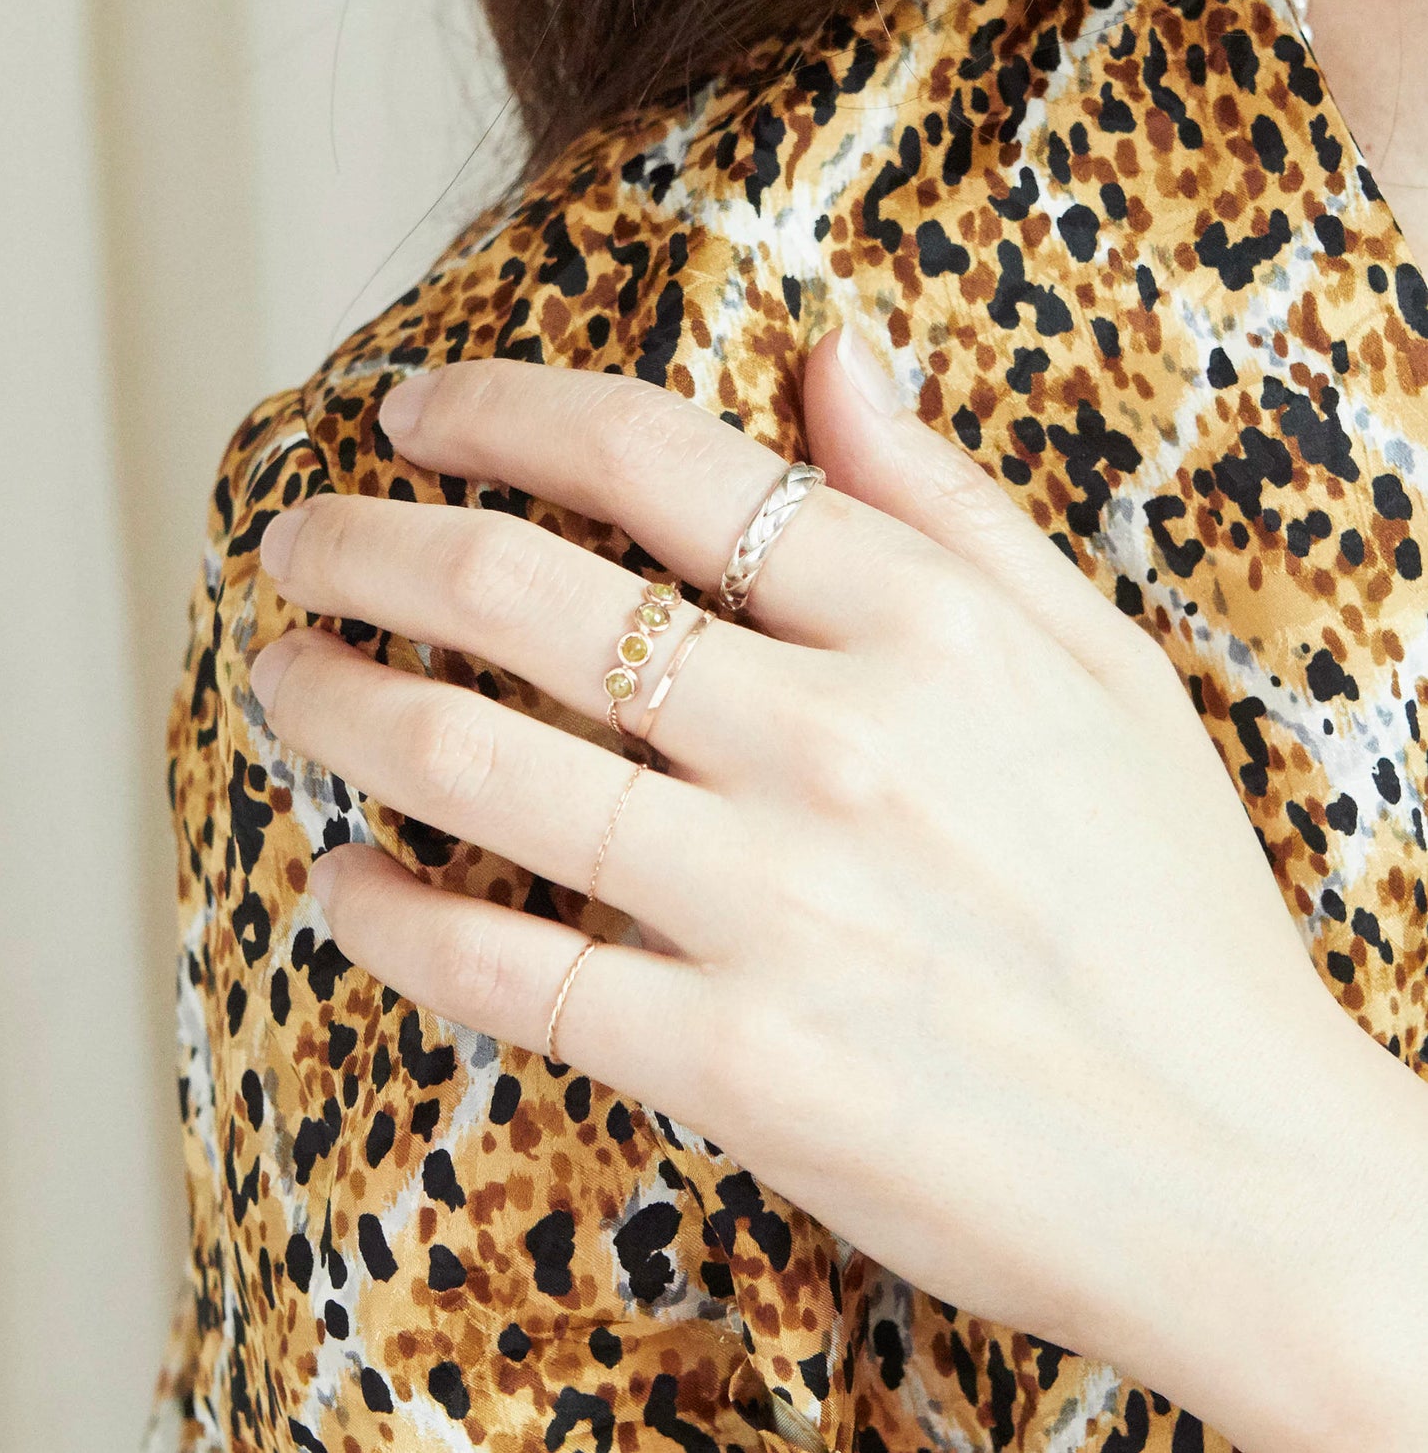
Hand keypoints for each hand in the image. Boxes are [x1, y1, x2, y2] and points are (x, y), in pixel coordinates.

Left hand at [251, 328, 1427, 1452]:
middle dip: (367, 545)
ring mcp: (774, 909)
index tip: (412, 413)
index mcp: (929, 627)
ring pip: (479, 766)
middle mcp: (836, 746)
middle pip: (525, 594)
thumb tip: (838, 354)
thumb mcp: (1099, 668)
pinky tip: (341, 880)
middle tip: (295, 538)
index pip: (656, 460)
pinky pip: (506, 973)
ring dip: (342, 703)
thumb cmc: (1174, 907)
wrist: (1245, 1174)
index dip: (499, 412)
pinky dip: (392, 918)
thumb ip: (952, 506)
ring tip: (283, 675)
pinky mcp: (733, 1066)